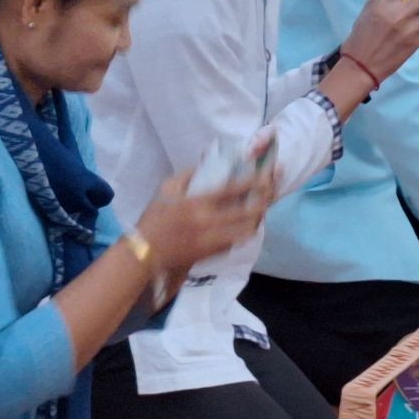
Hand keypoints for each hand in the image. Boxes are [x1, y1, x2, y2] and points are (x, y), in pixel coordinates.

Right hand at [137, 171, 268, 272]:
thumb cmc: (155, 218)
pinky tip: (249, 223)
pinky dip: (245, 231)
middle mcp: (209, 222)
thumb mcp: (166, 189)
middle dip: (264, 200)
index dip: (254, 182)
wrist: (146, 252)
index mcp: (197, 203)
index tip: (267, 175)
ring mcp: (213, 240)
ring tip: (263, 207)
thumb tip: (209, 165)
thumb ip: (188, 176)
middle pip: (247, 212)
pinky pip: (237, 241)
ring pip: (247, 230)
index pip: (233, 190)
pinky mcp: (213, 254)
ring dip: (258, 218)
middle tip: (272, 191)